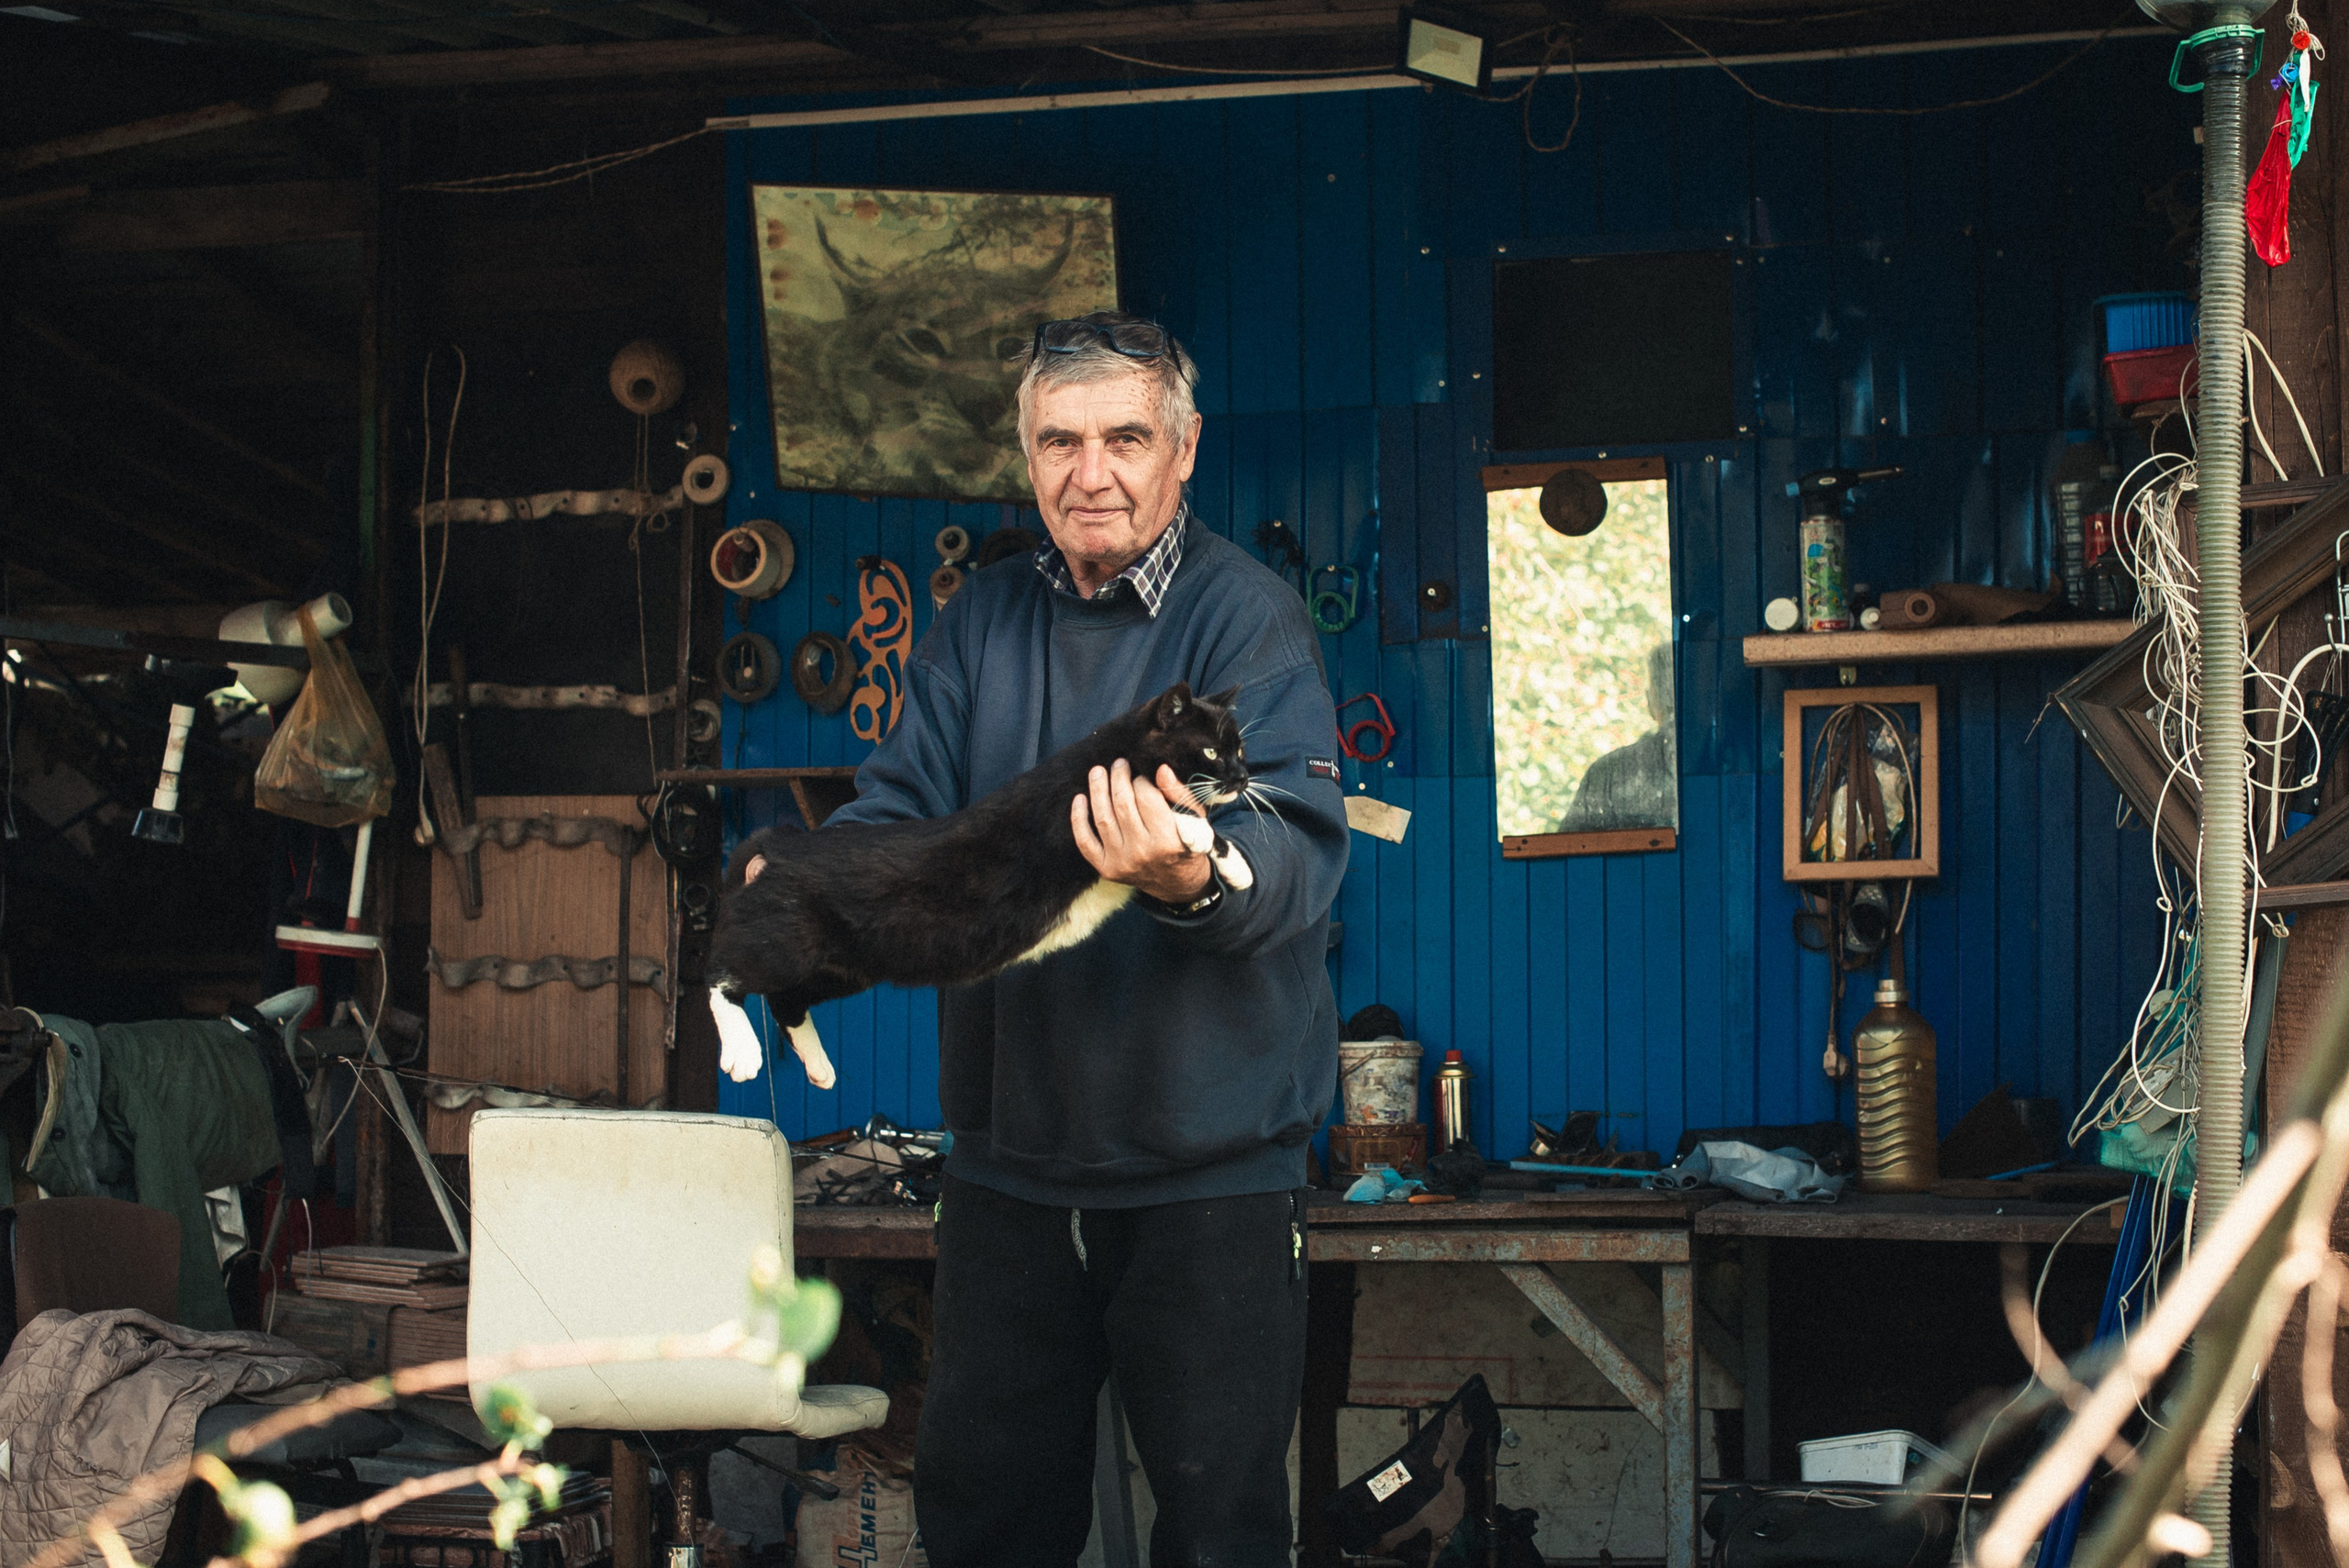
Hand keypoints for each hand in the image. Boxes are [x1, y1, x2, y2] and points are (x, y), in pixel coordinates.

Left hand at [1072, 760, 1212, 902]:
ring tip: (1097, 772)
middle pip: (1122, 804)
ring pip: (1103, 818)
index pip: (1147, 797)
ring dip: (1097, 790)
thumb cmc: (1186, 843)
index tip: (1142, 776)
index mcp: (1168, 839)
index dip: (1141, 780)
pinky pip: (1085, 842)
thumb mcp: (1195, 818)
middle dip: (1118, 778)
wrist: (1177, 882)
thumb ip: (1179, 793)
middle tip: (1119, 764)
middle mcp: (1143, 852)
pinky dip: (1078, 819)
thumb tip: (1160, 769)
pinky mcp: (1106, 869)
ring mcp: (1122, 862)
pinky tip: (1079, 798)